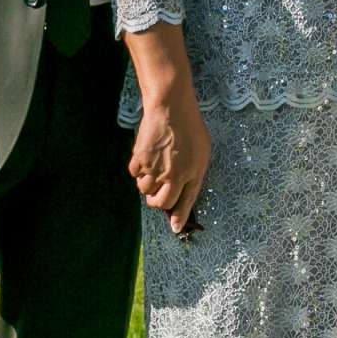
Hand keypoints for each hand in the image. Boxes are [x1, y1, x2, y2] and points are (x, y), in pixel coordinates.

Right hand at [129, 95, 211, 233]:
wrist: (170, 108)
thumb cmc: (190, 128)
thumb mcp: (202, 152)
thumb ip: (193, 174)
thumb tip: (182, 193)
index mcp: (192, 173)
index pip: (185, 202)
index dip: (179, 217)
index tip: (175, 229)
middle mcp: (173, 175)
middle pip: (160, 203)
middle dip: (158, 201)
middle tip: (159, 191)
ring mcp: (155, 168)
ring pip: (145, 190)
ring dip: (147, 184)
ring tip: (154, 167)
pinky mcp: (139, 160)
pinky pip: (134, 175)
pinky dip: (138, 170)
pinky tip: (146, 157)